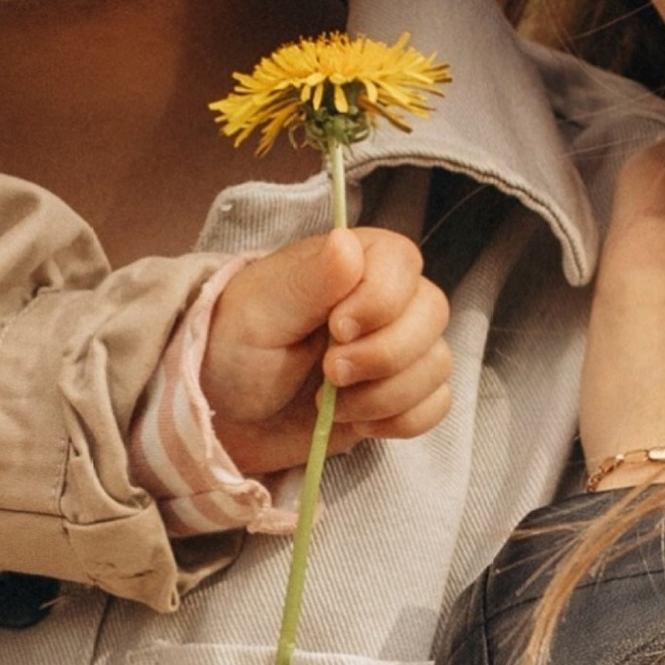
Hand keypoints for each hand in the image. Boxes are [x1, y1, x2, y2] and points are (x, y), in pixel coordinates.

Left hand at [204, 228, 451, 477]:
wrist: (226, 414)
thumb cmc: (235, 348)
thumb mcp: (260, 311)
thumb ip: (309, 280)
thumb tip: (346, 243)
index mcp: (355, 261)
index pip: (403, 263)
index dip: (381, 300)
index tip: (337, 328)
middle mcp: (387, 299)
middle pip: (432, 314)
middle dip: (383, 355)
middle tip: (328, 374)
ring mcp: (398, 349)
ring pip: (437, 363)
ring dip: (385, 394)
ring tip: (330, 403)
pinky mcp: (401, 394)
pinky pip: (436, 405)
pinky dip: (400, 420)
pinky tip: (355, 421)